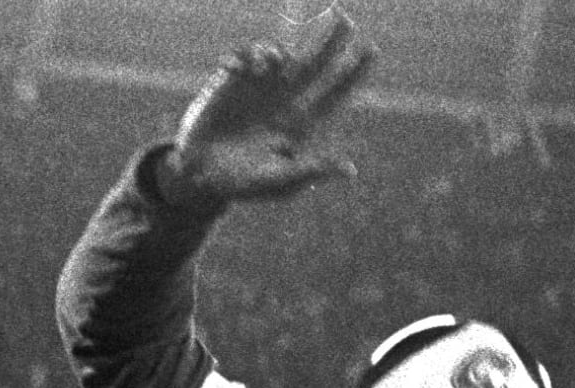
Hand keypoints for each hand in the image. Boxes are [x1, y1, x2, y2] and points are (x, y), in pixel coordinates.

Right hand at [164, 15, 376, 204]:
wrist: (202, 174)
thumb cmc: (245, 184)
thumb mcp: (280, 183)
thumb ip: (310, 171)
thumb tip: (350, 170)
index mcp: (305, 123)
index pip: (336, 91)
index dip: (354, 71)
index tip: (372, 48)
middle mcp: (288, 100)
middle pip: (317, 63)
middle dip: (332, 39)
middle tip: (343, 14)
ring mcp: (262, 87)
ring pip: (282, 53)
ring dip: (278, 49)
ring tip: (267, 63)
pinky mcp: (234, 81)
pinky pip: (245, 55)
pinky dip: (244, 55)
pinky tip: (233, 69)